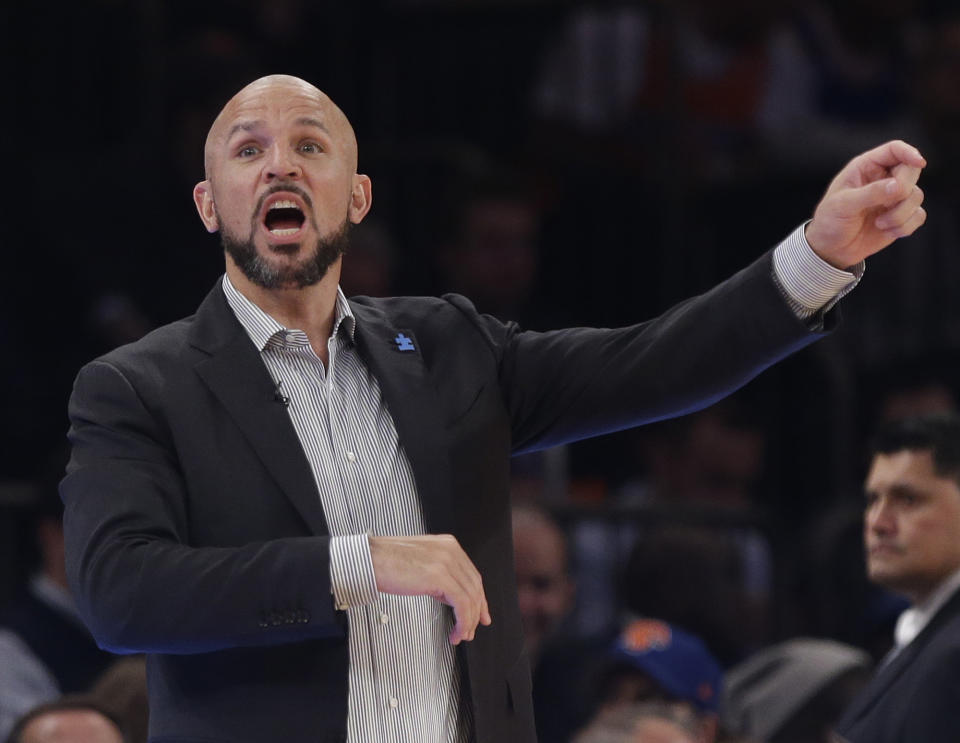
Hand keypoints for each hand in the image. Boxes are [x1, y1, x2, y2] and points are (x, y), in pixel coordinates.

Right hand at [369, 534, 491, 644]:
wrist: (370, 560)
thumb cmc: (388, 563)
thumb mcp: (422, 561)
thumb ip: (439, 572)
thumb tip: (451, 595)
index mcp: (448, 544)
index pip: (472, 574)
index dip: (479, 598)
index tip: (480, 614)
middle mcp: (451, 550)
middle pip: (475, 586)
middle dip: (476, 612)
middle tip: (471, 631)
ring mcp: (446, 562)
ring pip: (470, 597)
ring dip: (468, 622)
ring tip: (461, 636)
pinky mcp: (440, 577)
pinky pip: (462, 604)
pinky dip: (462, 622)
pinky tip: (455, 632)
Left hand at [805, 140, 926, 268]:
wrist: (831, 249)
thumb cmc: (830, 221)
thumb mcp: (843, 205)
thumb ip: (870, 193)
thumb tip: (898, 186)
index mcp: (866, 167)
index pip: (894, 150)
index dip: (909, 152)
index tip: (920, 163)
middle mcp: (883, 178)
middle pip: (911, 170)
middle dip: (904, 189)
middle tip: (888, 203)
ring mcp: (893, 197)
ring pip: (916, 195)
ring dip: (900, 213)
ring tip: (880, 223)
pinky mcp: (901, 216)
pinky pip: (918, 215)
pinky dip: (905, 226)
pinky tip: (887, 231)